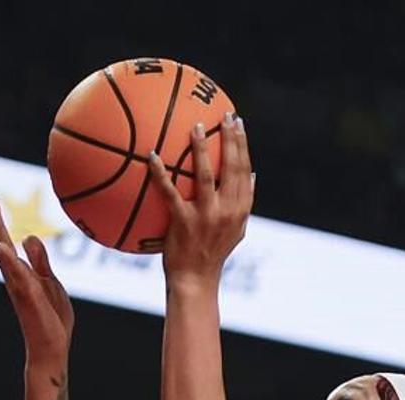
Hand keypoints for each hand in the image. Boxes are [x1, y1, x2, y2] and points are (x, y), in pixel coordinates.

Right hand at [0, 190, 73, 367]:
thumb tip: (28, 237)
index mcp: (19, 272)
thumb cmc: (52, 320)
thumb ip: (40, 261)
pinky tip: (1, 245)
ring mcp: (18, 285)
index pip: (0, 240)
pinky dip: (8, 260)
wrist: (51, 349)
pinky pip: (15, 275)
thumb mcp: (51, 283)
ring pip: (0, 250)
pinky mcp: (27, 296)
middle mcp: (13, 276)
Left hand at [148, 111, 253, 282]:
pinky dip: (160, 173)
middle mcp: (227, 210)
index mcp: (240, 210)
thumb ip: (244, 204)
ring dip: (202, 148)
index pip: (245, 170)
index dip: (242, 144)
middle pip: (232, 167)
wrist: (196, 281)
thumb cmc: (212, 255)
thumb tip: (252, 175)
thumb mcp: (237, 231)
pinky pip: (170, 193)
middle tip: (224, 113)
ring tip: (196, 126)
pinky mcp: (183, 222)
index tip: (238, 122)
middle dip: (230, 137)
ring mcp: (206, 216)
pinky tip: (152, 156)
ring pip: (207, 175)